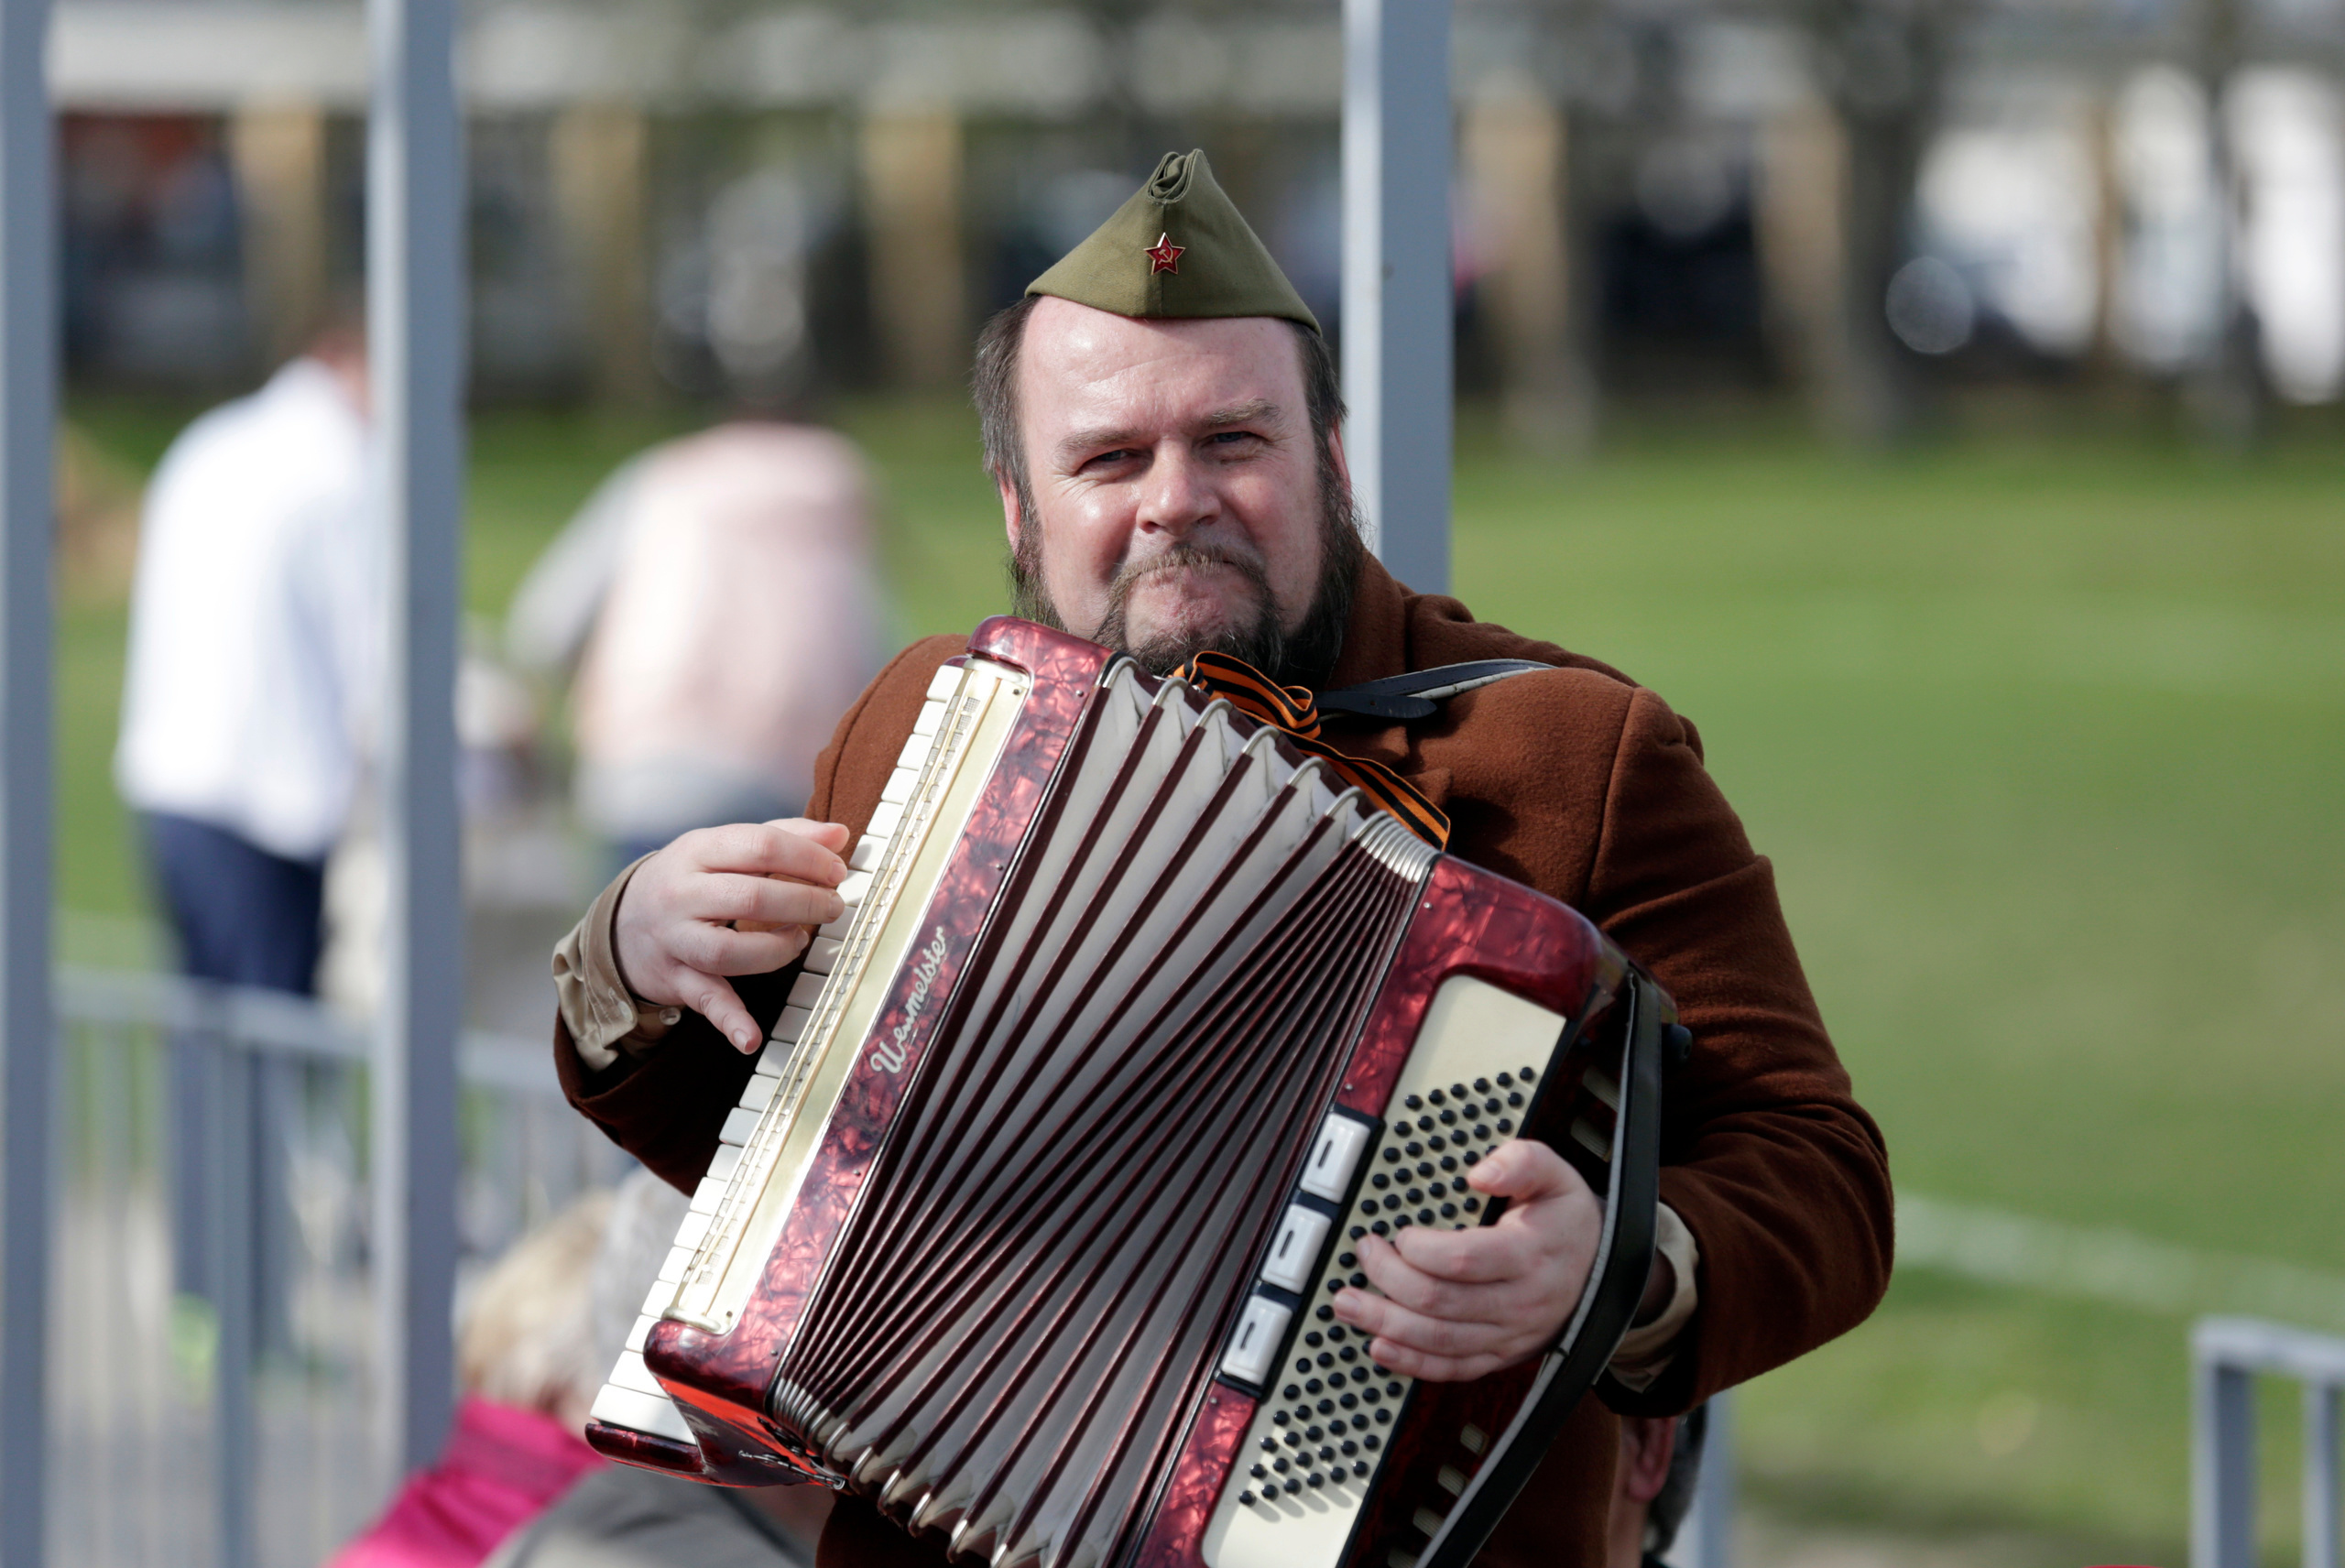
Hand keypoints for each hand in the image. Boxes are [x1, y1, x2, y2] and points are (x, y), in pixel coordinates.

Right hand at [612, 820, 851, 1054]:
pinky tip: (752, 1037)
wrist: (620, 924)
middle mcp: (681, 894)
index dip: (807, 859)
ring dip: (777, 949)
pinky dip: (730, 1021)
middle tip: (832, 907)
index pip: (759, 846)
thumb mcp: (723, 847)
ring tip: (800, 940)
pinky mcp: (676, 979)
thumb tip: (837, 834)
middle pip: (750, 897)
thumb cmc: (690, 880)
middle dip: (803, 902)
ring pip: (729, 949)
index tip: (836, 872)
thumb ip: (783, 835)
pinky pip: (705, 1000)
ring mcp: (676, 939)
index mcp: (697, 850)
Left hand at [1331, 1139, 1601, 1381]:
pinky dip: (1412, 1363)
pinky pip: (1453, 1369)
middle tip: (1364, 1253)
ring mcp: (1510, 1334)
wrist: (1604, 1270)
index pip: (1464, 1260)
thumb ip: (1520, 1162)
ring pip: (1440, 1341)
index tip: (1398, 1233)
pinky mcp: (1501, 1355)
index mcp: (1530, 1254)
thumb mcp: (1555, 1174)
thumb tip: (1479, 1174)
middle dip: (1389, 1279)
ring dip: (1386, 1324)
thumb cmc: (1566, 1219)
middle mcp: (1520, 1302)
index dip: (1420, 1250)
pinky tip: (1380, 1346)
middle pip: (1441, 1302)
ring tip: (1349, 1303)